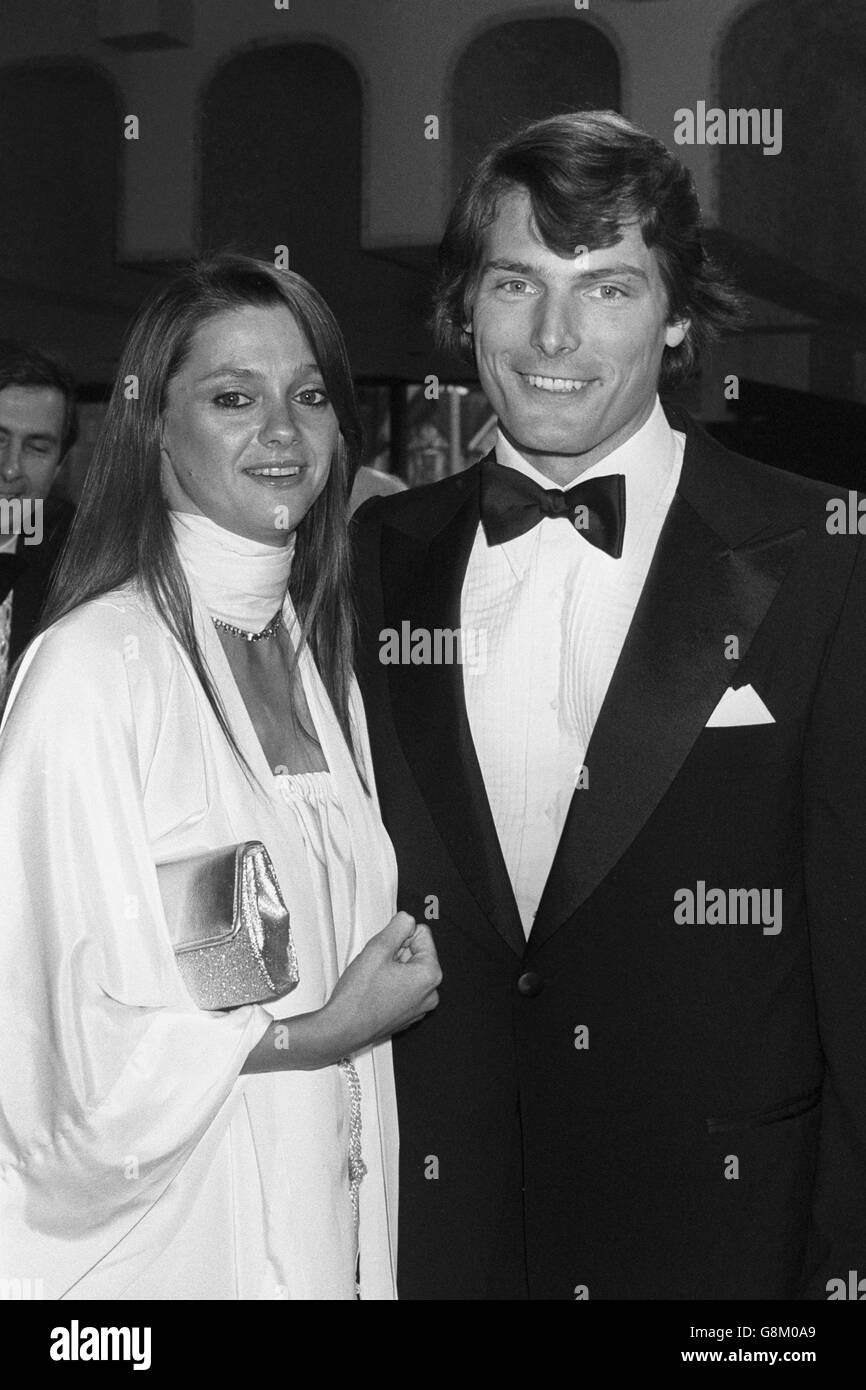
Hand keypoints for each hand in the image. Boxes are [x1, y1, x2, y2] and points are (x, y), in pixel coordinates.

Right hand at [241, 913, 439, 1074]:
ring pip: (408, 971)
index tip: (383, 951)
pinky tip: (374, 993)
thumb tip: (407, 919)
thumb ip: (398, 926)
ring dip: (392, 969)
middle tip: (376, 966)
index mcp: (430, 974)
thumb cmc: (358, 994)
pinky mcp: (407, 1016)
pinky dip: (390, 985)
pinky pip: (403, 989)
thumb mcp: (378, 948)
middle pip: (416, 953)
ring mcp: (420, 1008)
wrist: (342, 1030)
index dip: (399, 936)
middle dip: (396, 953)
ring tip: (374, 980)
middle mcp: (431, 993)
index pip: (421, 933)